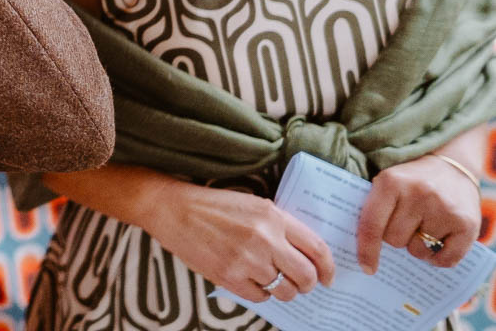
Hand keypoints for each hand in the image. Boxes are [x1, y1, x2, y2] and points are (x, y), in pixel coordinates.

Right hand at [151, 184, 334, 302]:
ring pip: (284, 290)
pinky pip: (260, 297)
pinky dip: (260, 293)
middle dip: (308, 284)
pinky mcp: (229, 276)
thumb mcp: (252, 205)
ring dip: (283, 291)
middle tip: (301, 284)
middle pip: (306, 276)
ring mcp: (247, 259)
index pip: (317, 249)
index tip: (328, 277)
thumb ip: (279, 226)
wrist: (173, 209)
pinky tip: (250, 280)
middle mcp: (264, 238)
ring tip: (272, 281)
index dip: (328, 268)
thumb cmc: (212, 205)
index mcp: (273, 216)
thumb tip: (305, 254)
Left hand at [357, 155, 481, 272]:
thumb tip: (362, 250)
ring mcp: (444, 209)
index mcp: (391, 182)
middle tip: (405, 223)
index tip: (366, 267)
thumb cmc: (411, 181)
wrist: (452, 167)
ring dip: (417, 247)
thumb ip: (373, 209)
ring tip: (423, 227)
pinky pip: (445, 259)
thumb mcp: (388, 183)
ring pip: (418, 251)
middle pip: (395, 241)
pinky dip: (438, 258)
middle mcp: (418, 194)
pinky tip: (438, 242)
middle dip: (396, 238)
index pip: (372, 224)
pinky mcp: (466, 224)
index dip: (367, 249)